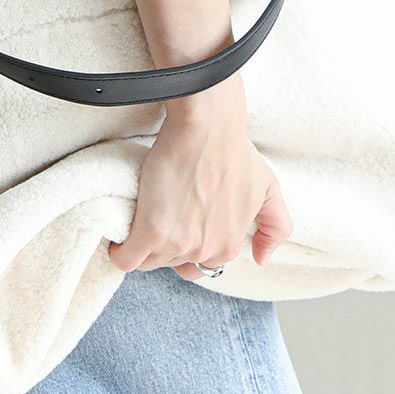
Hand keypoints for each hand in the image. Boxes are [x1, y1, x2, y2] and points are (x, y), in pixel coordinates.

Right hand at [107, 82, 292, 278]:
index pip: (197, 265)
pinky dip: (119, 252)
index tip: (176, 221)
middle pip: (170, 264)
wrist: (207, 128)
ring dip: (140, 246)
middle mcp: (206, 252)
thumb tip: (262, 259)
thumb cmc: (234, 150)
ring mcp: (179, 245)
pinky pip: (126, 260)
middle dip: (162, 244)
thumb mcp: (268, 188)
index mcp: (229, 247)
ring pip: (148, 262)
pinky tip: (119, 237)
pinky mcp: (153, 231)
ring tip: (139, 219)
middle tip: (158, 214)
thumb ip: (275, 226)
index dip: (184, 243)